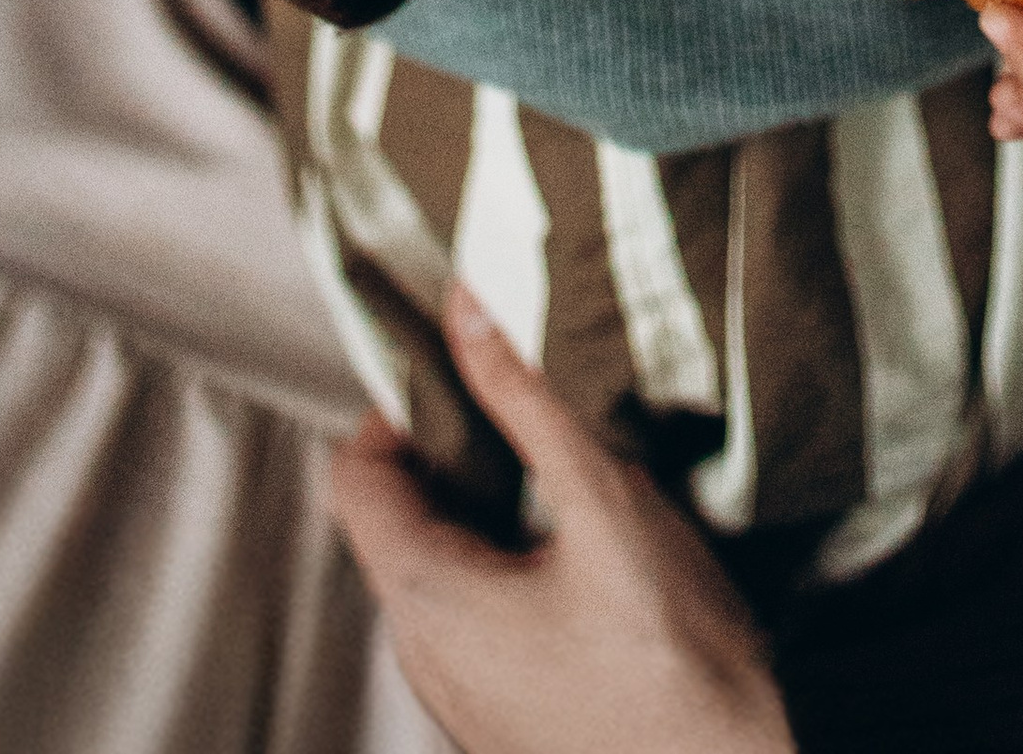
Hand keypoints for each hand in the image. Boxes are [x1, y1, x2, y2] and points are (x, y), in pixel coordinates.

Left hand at [328, 281, 793, 753]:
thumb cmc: (668, 665)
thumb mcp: (603, 502)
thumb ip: (529, 401)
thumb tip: (470, 313)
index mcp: (424, 599)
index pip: (353, 473)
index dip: (399, 405)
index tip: (459, 365)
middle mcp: (423, 652)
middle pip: (399, 517)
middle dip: (457, 446)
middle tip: (525, 402)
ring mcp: (460, 691)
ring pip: (444, 564)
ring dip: (492, 503)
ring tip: (567, 467)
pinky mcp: (502, 709)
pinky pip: (478, 612)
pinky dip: (514, 557)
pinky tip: (586, 544)